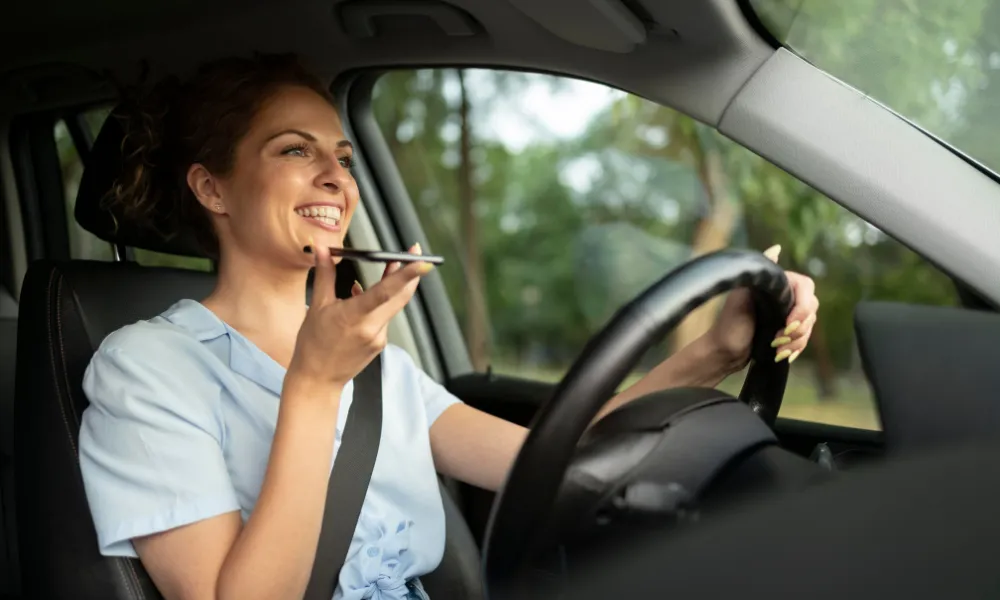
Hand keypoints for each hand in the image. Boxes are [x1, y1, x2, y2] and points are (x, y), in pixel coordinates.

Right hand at [287, 242, 432, 390]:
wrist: (317, 380)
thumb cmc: (313, 345)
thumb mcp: (316, 307)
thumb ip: (324, 275)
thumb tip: (322, 248)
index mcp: (355, 317)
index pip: (386, 291)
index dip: (407, 275)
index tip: (422, 262)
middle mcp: (372, 328)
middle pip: (401, 296)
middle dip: (411, 272)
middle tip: (415, 252)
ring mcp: (379, 337)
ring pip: (394, 305)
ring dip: (394, 284)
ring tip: (391, 263)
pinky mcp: (380, 343)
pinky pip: (385, 316)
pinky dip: (381, 302)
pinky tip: (363, 294)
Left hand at [705, 244, 818, 370]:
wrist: (723, 353)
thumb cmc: (728, 324)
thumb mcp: (741, 296)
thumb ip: (759, 276)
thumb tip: (775, 249)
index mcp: (775, 285)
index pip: (806, 288)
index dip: (802, 307)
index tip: (788, 323)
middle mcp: (783, 298)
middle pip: (811, 309)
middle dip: (799, 329)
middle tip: (779, 339)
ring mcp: (785, 316)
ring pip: (809, 326)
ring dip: (797, 342)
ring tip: (777, 349)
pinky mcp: (785, 333)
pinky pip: (804, 339)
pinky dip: (796, 348)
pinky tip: (783, 355)